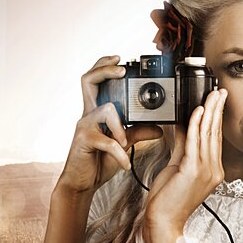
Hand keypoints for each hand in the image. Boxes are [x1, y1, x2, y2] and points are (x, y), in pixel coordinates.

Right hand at [56, 55, 162, 196]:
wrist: (83, 183)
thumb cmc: (99, 161)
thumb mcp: (123, 144)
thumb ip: (139, 132)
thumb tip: (160, 127)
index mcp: (97, 112)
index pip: (95, 80)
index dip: (105, 66)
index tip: (121, 59)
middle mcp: (88, 114)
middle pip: (88, 80)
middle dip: (106, 70)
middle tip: (122, 71)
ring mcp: (84, 126)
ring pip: (106, 109)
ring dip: (121, 126)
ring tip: (125, 143)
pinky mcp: (84, 141)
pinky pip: (107, 141)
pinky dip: (120, 153)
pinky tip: (125, 163)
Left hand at [144, 89, 227, 242]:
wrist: (162, 222)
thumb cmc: (167, 201)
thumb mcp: (176, 168)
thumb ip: (182, 148)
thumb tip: (183, 127)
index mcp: (212, 171)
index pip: (215, 139)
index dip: (216, 118)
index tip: (216, 102)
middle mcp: (213, 171)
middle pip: (216, 134)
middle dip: (217, 110)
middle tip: (219, 91)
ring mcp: (206, 171)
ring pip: (209, 135)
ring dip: (210, 112)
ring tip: (211, 95)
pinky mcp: (193, 171)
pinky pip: (196, 142)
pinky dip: (197, 125)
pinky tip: (197, 111)